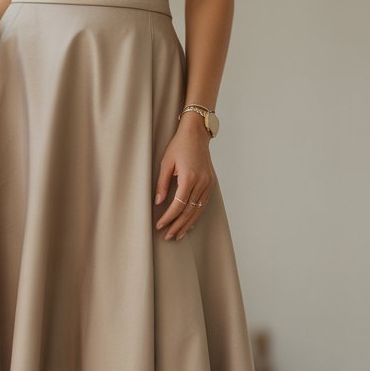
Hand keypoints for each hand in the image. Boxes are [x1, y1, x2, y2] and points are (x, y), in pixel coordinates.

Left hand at [154, 114, 215, 240]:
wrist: (196, 133)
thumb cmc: (179, 145)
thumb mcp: (166, 163)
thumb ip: (162, 183)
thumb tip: (158, 202)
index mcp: (189, 177)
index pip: (178, 205)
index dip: (168, 218)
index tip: (160, 226)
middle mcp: (201, 182)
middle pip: (189, 211)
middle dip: (178, 226)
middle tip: (168, 237)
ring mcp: (208, 183)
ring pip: (198, 210)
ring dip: (187, 224)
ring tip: (178, 235)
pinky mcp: (210, 183)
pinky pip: (203, 204)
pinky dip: (196, 215)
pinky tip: (189, 224)